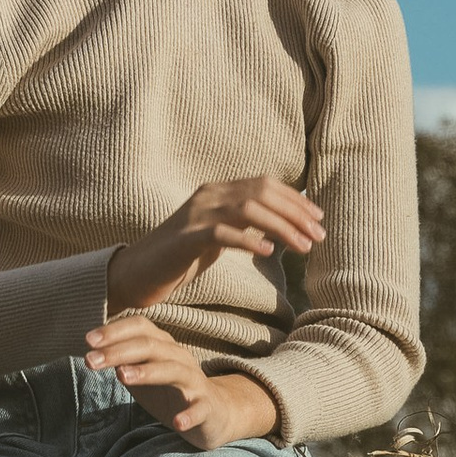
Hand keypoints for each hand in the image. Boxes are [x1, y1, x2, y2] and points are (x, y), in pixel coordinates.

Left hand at [83, 317, 279, 448]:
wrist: (214, 414)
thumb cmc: (170, 391)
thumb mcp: (142, 374)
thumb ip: (121, 362)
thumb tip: (92, 352)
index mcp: (163, 347)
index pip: (140, 328)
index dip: (114, 331)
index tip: (88, 340)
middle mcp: (179, 358)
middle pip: (150, 346)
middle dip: (118, 351)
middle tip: (90, 361)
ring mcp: (195, 382)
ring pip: (173, 370)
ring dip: (147, 372)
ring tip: (122, 376)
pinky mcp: (207, 407)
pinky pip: (200, 409)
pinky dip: (189, 415)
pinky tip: (177, 423)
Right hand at [106, 177, 322, 318]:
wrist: (137, 272)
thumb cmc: (181, 257)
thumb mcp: (219, 235)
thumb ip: (245, 225)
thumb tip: (281, 228)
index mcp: (218, 191)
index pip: (265, 184)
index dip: (295, 199)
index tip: (318, 217)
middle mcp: (208, 195)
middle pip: (262, 193)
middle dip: (295, 213)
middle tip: (318, 235)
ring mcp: (196, 215)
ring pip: (248, 210)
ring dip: (281, 228)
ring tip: (303, 247)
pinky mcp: (186, 239)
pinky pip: (223, 234)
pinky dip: (249, 241)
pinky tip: (269, 253)